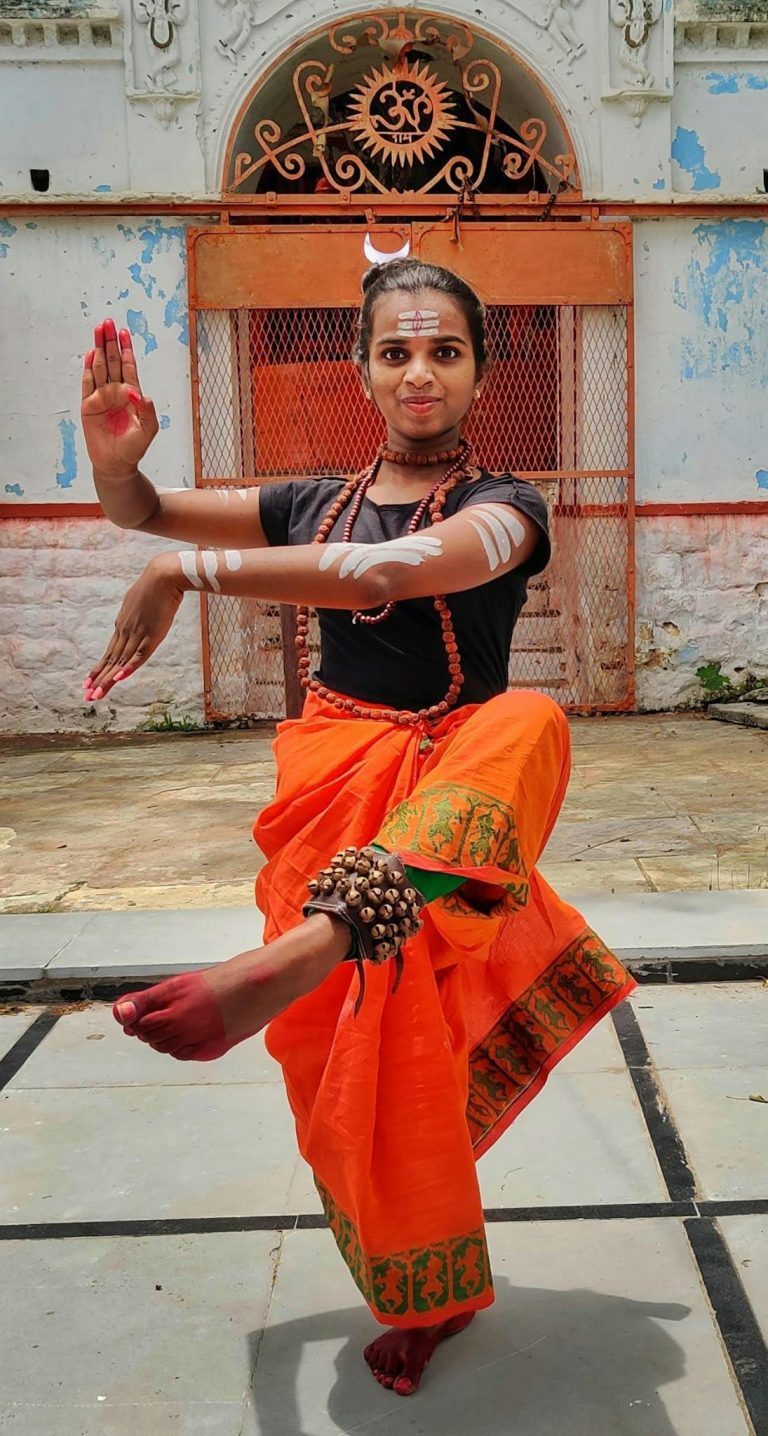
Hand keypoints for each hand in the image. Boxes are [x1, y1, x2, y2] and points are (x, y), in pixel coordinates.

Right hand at [81, 318, 158, 477]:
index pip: (128, 367)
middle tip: (107, 322)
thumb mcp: (148, 430)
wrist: (116, 464)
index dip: (126, 349)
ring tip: (98, 331)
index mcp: (131, 395)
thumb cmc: (134, 448)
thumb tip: (138, 393)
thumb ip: (147, 411)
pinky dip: (88, 369)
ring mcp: (101, 397)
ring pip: (99, 368)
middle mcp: (116, 392)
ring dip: (98, 349)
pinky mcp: (88, 406)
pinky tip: (89, 354)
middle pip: (112, 361)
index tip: (124, 332)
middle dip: (110, 342)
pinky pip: (87, 384)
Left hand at [84, 554, 183, 700]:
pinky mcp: (151, 634)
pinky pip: (138, 654)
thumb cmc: (156, 586)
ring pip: (120, 661)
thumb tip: (138, 617)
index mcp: (123, 625)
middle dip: (98, 680)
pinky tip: (118, 678)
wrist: (164, 576)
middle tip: (87, 696)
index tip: (89, 683)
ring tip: (96, 695)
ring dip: (107, 680)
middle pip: (110, 660)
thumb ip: (138, 614)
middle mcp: (126, 631)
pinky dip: (128, 667)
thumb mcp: (142, 603)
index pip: (109, 653)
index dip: (99, 669)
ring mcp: (137, 633)